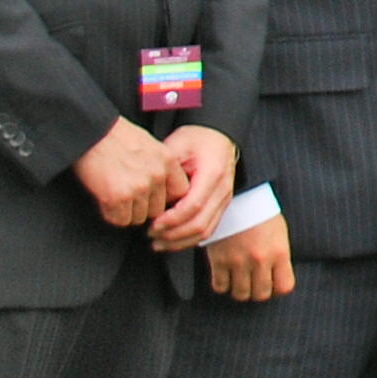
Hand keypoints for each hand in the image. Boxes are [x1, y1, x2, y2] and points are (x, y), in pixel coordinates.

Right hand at [73, 119, 178, 227]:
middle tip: (128, 196)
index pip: (179, 192)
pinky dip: (111, 214)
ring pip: (139, 218)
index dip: (164, 197)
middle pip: (158, 209)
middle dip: (143, 207)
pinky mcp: (118, 197)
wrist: (90, 131)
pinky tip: (105, 199)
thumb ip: (159, 165)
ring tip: (115, 195)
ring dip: (126, 211)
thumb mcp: (149, 144)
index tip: (152, 195)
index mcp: (167, 160)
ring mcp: (138, 187)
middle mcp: (156, 175)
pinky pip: (120, 220)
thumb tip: (161, 187)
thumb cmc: (115, 135)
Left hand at [149, 126, 241, 248]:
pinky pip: (208, 229)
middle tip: (151, 234)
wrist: (217, 135)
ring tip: (158, 242)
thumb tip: (154, 201)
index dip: (171, 219)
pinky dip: (189, 239)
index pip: (193, 205)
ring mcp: (225, 199)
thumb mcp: (177, 147)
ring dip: (180, 241)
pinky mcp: (221, 205)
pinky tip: (172, 240)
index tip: (152, 223)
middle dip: (173, 234)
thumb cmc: (197, 139)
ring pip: (205, 231)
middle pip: (200, 223)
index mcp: (213, 172)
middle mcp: (223, 189)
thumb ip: (167, 173)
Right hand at [205, 209, 294, 301]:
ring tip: (240, 279)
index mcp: (279, 251)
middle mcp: (260, 260)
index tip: (273, 282)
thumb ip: (279, 256)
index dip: (278, 287)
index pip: (285, 287)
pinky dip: (223, 284)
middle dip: (259, 291)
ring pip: (241, 294)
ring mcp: (238, 261)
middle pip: (261, 294)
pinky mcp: (218, 259)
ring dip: (241, 290)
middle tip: (255, 281)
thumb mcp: (279, 232)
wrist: (237, 195)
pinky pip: (220, 286)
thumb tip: (277, 281)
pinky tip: (226, 275)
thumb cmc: (261, 213)